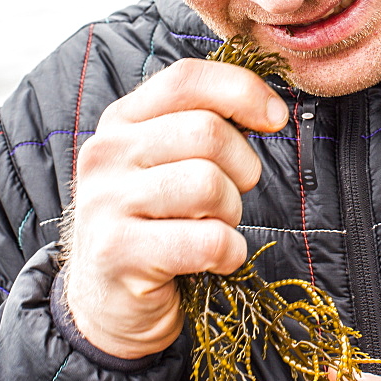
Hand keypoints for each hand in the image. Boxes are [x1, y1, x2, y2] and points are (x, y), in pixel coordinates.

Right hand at [61, 58, 289, 358]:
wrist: (110, 300)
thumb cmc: (159, 222)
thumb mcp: (170, 161)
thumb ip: (206, 125)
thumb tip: (271, 112)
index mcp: (122, 120)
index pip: (187, 79)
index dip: (243, 91)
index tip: (274, 119)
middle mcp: (106, 152)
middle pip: (207, 132)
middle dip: (242, 168)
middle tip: (230, 196)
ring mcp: (106, 202)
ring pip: (209, 184)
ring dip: (231, 212)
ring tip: (212, 227)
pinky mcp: (117, 253)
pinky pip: (208, 240)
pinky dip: (229, 253)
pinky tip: (213, 260)